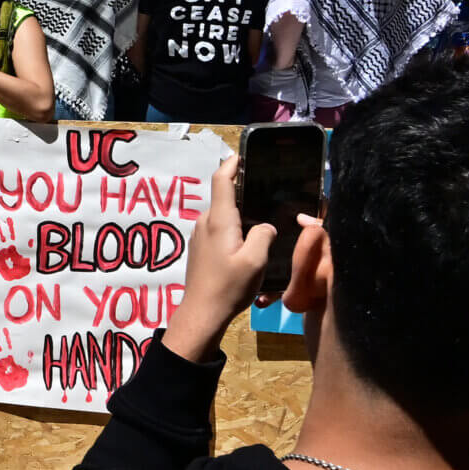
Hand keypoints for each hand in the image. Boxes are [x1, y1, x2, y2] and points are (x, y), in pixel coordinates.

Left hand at [161, 155, 274, 362]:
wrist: (202, 314)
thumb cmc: (229, 286)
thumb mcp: (256, 260)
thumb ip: (264, 235)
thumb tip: (266, 227)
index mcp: (220, 219)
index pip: (222, 179)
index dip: (232, 163)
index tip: (244, 155)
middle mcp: (206, 222)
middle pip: (225, 197)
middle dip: (244, 192)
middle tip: (268, 194)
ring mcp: (200, 236)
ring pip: (222, 216)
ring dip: (239, 215)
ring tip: (262, 220)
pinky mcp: (200, 250)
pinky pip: (218, 230)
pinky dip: (232, 229)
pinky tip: (247, 243)